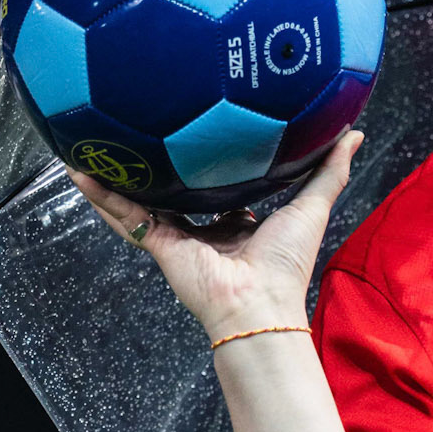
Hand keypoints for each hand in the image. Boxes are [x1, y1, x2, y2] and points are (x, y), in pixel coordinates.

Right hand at [67, 130, 362, 338]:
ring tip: (93, 143)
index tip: (201, 129)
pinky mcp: (158, 245)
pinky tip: (79, 170)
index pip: (220, 187)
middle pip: (175, 190)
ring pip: (141, 199)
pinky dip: (102, 195)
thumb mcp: (312, 206)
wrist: (258, 305)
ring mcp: (179, 236)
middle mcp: (206, 228)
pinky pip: (125, 215)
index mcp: (239, 223)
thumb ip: (329, 170)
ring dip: (117, 174)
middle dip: (157, 164)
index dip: (211, 162)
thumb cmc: (287, 263)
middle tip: (139, 127)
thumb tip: (353, 133)